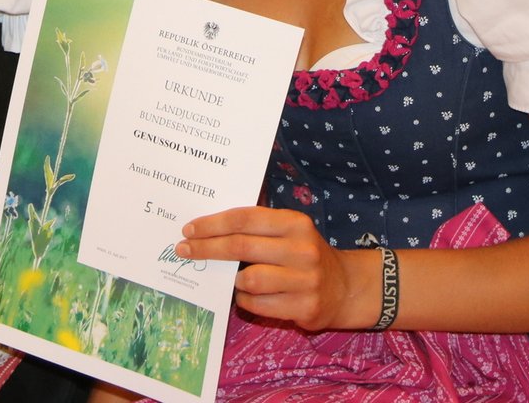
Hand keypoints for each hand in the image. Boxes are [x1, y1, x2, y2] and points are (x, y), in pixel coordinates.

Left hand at [177, 206, 366, 331]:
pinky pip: (259, 304)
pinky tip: (246, 294)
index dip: (212, 224)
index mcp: (295, 223)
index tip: (189, 229)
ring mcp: (305, 280)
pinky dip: (245, 300)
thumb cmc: (304, 254)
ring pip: (249, 280)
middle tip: (184, 249)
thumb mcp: (289, 230)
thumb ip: (257, 225)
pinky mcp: (305, 307)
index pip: (244, 219)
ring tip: (230, 279)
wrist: (344, 288)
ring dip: (232, 280)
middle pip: (241, 246)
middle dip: (207, 248)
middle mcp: (302, 249)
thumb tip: (208, 224)